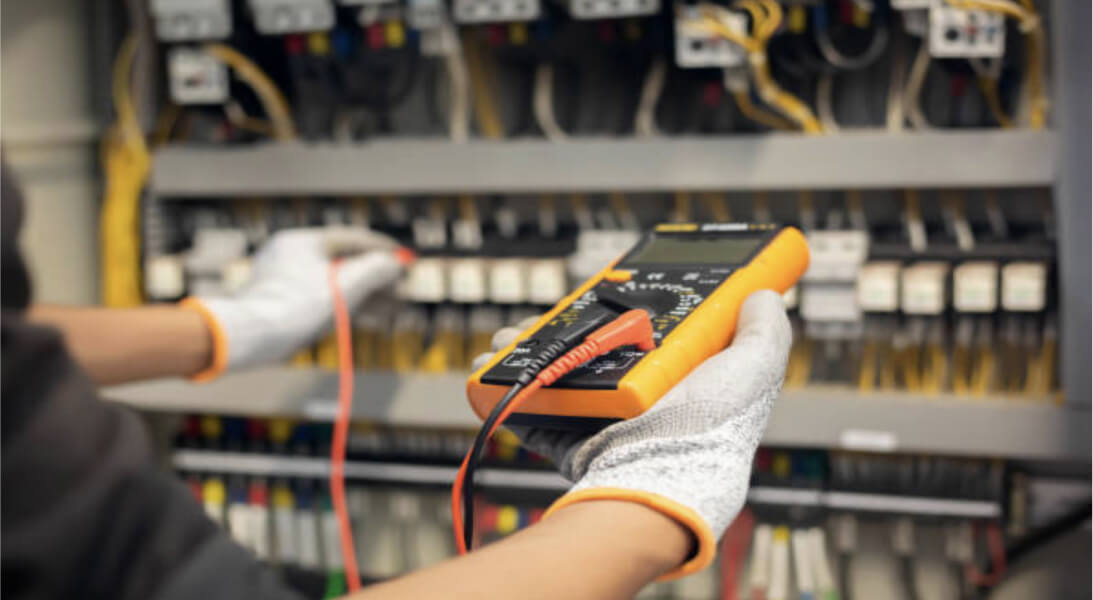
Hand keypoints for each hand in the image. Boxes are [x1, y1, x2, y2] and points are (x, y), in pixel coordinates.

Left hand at [183, 227, 405, 377]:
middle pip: (343, 262)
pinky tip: (366, 317)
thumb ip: (375, 270)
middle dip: (375, 276)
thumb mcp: (345, 286)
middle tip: (402, 287)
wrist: (251, 338)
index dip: (382, 249)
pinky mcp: (279, 304)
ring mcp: (282, 281)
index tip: (404, 259)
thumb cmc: (294, 308)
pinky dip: (344, 306)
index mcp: (300, 241)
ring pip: (332, 283)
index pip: (350, 238)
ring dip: (364, 294)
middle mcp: (289, 256)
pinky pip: (320, 299)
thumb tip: (394, 264)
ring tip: (392, 307)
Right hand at [473, 290, 790, 577]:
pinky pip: (536, 415)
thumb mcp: (753, 369)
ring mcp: (602, 423)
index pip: (644, 339)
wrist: (661, 475)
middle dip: (560, 331)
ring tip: (503, 342)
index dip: (623, 313)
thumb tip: (763, 294)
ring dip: (525, 358)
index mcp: (675, 382)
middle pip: (592, 355)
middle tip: (544, 315)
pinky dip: (509, 397)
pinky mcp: (574, 443)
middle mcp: (637, 402)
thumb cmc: (711, 427)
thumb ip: (764, 331)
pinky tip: (491, 373)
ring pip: (557, 380)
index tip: (603, 291)